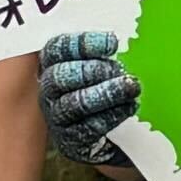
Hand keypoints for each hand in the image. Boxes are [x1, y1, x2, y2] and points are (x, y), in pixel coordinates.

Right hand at [34, 32, 141, 162]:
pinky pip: (88, 128)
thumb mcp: (105, 69)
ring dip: (105, 93)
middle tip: (120, 69)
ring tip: (130, 87)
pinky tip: (129, 107)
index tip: (112, 43)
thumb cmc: (109, 92)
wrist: (117, 137)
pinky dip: (111, 116)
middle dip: (92, 70)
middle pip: (59, 77)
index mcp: (53, 66)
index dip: (82, 44)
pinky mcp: (71, 142)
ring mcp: (57, 119)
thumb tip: (122, 38)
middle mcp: (49, 92)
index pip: (57, 49)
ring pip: (74, 104)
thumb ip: (105, 53)